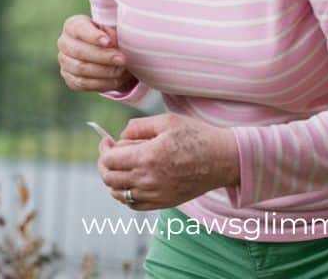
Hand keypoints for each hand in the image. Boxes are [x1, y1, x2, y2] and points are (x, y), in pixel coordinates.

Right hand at [57, 15, 133, 92]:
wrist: (105, 54)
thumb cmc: (109, 37)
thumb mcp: (111, 30)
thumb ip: (111, 34)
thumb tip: (111, 43)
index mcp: (72, 26)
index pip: (79, 29)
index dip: (93, 36)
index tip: (109, 42)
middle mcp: (64, 43)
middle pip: (79, 51)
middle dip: (103, 56)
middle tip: (122, 59)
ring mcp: (65, 62)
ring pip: (81, 69)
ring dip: (105, 71)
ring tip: (122, 70)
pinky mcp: (69, 79)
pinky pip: (83, 83)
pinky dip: (102, 83)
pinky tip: (116, 80)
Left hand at [97, 114, 239, 210]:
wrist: (224, 159)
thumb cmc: (197, 136)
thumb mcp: (167, 121)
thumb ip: (138, 126)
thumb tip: (121, 135)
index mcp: (147, 156)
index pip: (109, 160)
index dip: (103, 149)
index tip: (106, 141)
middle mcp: (149, 179)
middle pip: (109, 178)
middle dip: (104, 164)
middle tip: (110, 153)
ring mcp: (156, 194)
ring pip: (119, 194)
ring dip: (113, 180)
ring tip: (120, 167)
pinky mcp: (164, 202)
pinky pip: (135, 204)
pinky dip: (126, 195)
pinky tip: (131, 182)